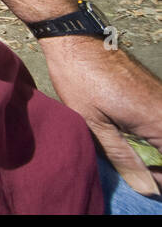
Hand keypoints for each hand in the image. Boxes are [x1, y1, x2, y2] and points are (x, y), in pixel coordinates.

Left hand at [41, 34, 161, 196]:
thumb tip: (148, 189)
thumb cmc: (80, 78)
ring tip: (131, 155)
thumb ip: (123, 158)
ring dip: (156, 150)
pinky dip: (153, 135)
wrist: (74, 38)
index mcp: (159, 120)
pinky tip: (129, 136)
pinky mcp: (154, 91)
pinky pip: (161, 120)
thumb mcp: (94, 123)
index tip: (145, 180)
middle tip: (138, 171)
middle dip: (160, 166)